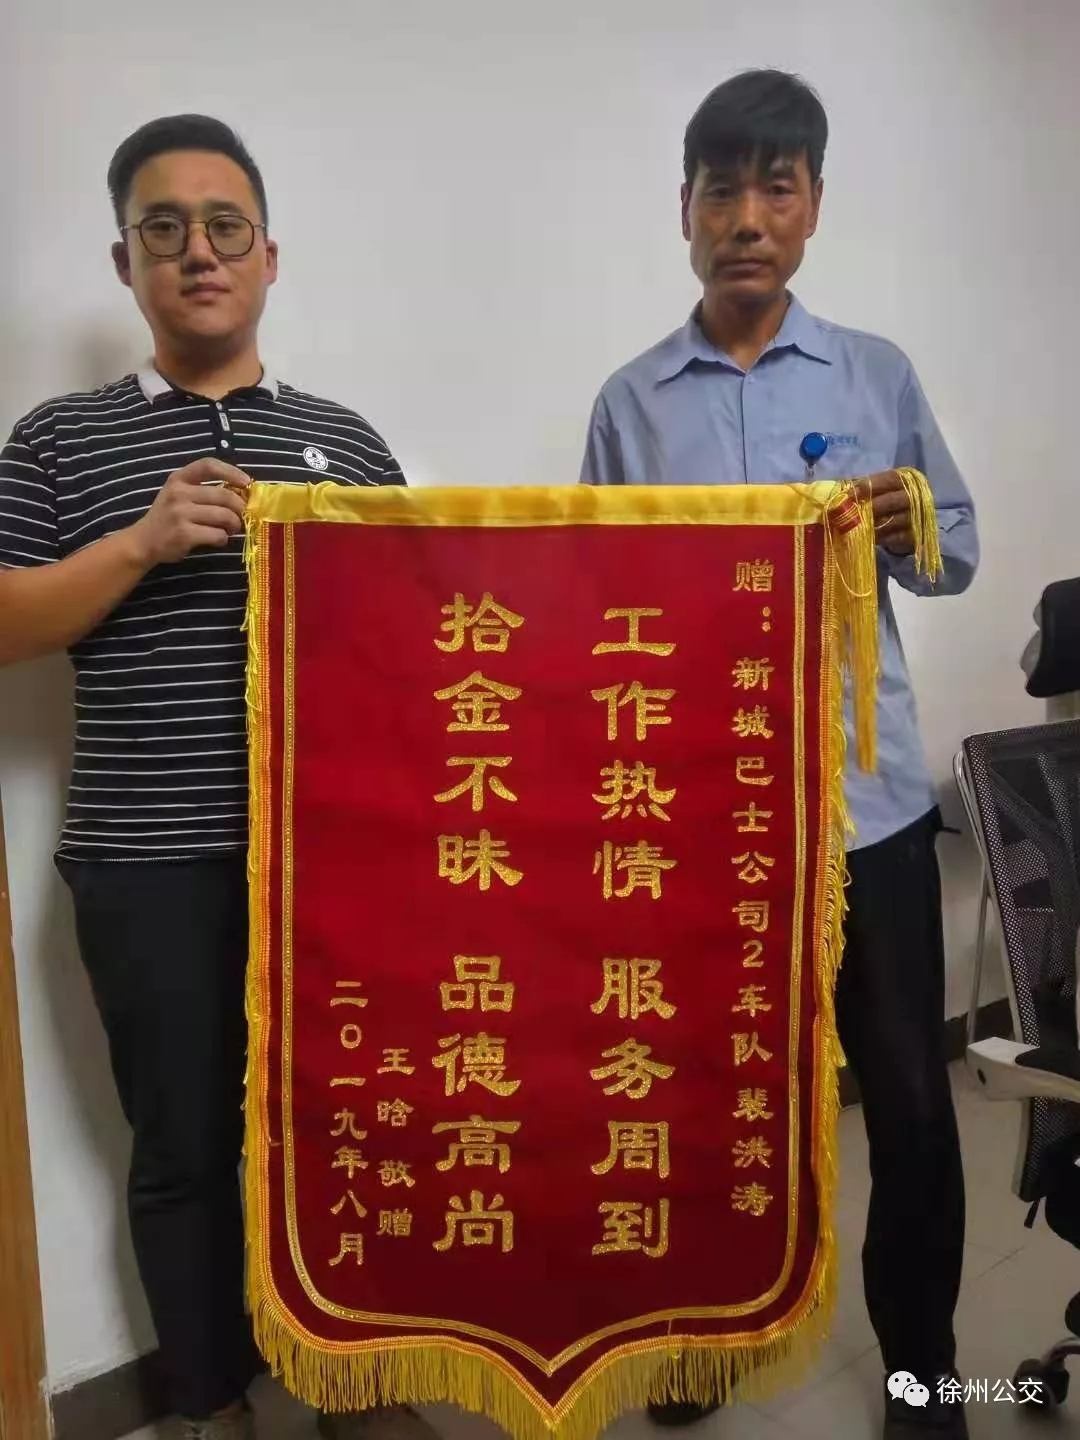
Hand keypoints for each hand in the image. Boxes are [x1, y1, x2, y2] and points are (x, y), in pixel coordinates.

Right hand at [128, 458, 250, 567]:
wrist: (144, 541)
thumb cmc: (168, 516)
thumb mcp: (179, 494)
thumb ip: (204, 490)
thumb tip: (242, 494)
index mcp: (179, 478)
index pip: (208, 465)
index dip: (231, 471)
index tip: (246, 482)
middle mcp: (179, 492)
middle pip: (224, 495)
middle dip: (240, 508)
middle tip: (242, 516)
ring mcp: (180, 513)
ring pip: (224, 516)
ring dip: (234, 525)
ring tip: (230, 529)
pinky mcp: (184, 534)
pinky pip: (217, 534)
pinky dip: (223, 539)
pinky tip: (218, 540)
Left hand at [857, 470, 913, 555]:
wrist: (910, 523)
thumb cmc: (889, 501)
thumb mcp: (881, 491)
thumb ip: (865, 489)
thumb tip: (842, 490)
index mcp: (906, 481)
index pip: (891, 478)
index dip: (871, 484)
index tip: (852, 492)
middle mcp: (915, 497)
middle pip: (894, 500)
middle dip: (871, 506)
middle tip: (853, 512)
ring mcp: (916, 518)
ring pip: (894, 520)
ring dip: (872, 524)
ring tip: (855, 526)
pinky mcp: (914, 536)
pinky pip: (895, 537)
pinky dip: (879, 537)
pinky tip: (866, 537)